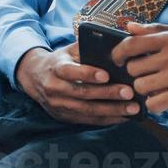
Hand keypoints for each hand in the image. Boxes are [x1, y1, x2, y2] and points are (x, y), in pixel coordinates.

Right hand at [15, 44, 141, 125]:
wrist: (35, 78)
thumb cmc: (60, 61)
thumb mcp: (68, 50)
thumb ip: (86, 47)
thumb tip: (112, 46)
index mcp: (55, 68)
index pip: (70, 72)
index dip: (88, 73)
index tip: (107, 74)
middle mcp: (54, 88)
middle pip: (83, 93)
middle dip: (108, 94)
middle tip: (129, 92)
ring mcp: (59, 105)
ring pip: (88, 110)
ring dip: (112, 110)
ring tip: (133, 108)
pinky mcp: (64, 117)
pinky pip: (89, 121)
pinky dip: (108, 119)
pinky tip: (124, 117)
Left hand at [111, 22, 167, 113]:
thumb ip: (157, 30)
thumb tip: (129, 27)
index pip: (131, 44)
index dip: (118, 53)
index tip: (117, 60)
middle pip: (133, 68)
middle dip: (137, 74)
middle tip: (150, 76)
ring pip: (140, 87)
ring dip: (146, 90)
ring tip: (159, 88)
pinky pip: (153, 104)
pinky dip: (155, 104)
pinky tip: (165, 100)